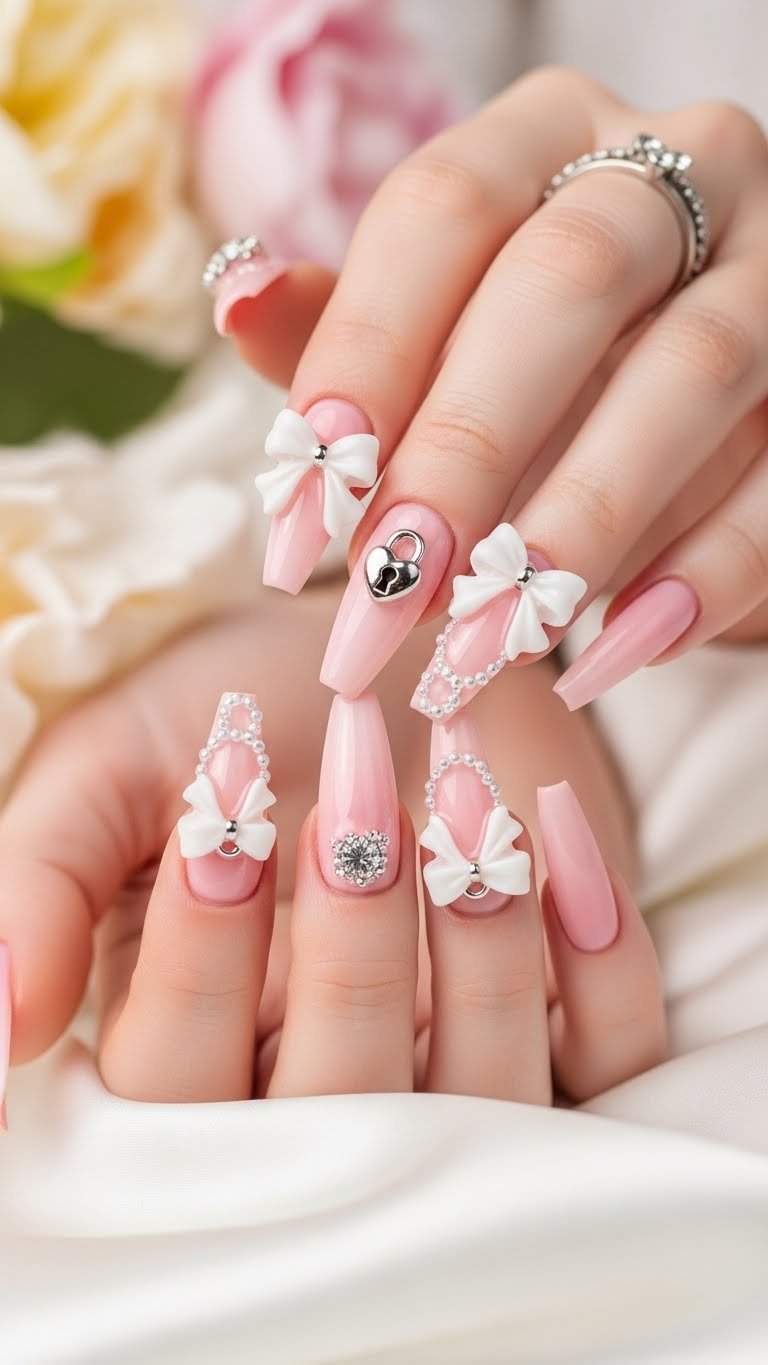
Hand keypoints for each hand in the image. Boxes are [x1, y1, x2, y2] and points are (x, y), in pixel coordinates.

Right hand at [0, 608, 663, 1110]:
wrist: (388, 648)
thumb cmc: (236, 710)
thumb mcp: (113, 766)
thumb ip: (39, 877)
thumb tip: (6, 1026)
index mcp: (195, 1048)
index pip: (180, 1087)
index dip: (200, 961)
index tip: (222, 820)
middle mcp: (328, 1092)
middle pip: (342, 1111)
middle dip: (353, 945)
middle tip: (355, 792)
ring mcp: (465, 1071)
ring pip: (486, 1098)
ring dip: (479, 939)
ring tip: (458, 797)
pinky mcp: (578, 1027)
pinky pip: (614, 1052)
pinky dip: (599, 952)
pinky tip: (551, 834)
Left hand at [215, 66, 767, 711]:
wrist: (674, 402)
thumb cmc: (521, 359)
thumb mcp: (425, 332)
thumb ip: (341, 327)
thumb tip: (235, 298)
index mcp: (546, 137)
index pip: (444, 210)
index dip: (366, 353)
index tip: (305, 502)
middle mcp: (677, 171)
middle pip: (571, 278)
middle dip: (469, 445)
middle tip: (393, 584)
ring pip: (693, 374)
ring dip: (583, 517)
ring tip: (495, 634)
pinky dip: (700, 575)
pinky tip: (612, 651)